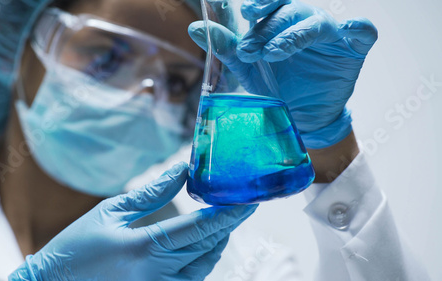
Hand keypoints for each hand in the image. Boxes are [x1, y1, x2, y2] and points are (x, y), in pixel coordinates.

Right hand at [8, 162, 256, 280]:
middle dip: (228, 225)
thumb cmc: (76, 247)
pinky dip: (202, 262)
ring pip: (203, 268)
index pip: (197, 229)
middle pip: (206, 248)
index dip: (227, 214)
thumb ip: (151, 193)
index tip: (247, 201)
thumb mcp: (110, 213)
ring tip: (225, 222)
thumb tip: (181, 171)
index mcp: (142, 248)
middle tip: (242, 205)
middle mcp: (155, 276)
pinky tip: (205, 246)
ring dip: (218, 244)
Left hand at [188, 0, 377, 148]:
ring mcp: (331, 34)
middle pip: (290, 12)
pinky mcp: (354, 48)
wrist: (302, 117)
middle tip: (252, 49)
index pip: (270, 7)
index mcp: (281, 22)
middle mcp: (305, 22)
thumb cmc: (276, 87)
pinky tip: (351, 28)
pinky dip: (359, 27)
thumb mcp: (248, 69)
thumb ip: (227, 47)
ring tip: (274, 52)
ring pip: (317, 21)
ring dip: (296, 34)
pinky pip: (363, 31)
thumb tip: (195, 27)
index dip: (258, 9)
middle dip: (269, 29)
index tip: (244, 17)